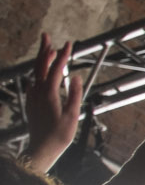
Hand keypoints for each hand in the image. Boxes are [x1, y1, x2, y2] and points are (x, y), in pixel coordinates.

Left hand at [23, 34, 84, 173]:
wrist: (42, 149)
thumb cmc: (59, 135)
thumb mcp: (72, 115)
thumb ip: (74, 94)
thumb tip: (74, 76)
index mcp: (49, 94)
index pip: (55, 69)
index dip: (62, 55)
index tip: (68, 43)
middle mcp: (38, 93)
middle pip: (39, 66)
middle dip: (44, 50)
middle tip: (46, 36)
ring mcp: (33, 97)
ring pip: (35, 74)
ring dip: (41, 60)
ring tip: (46, 50)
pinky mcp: (31, 103)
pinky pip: (33, 83)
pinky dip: (37, 74)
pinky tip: (39, 74)